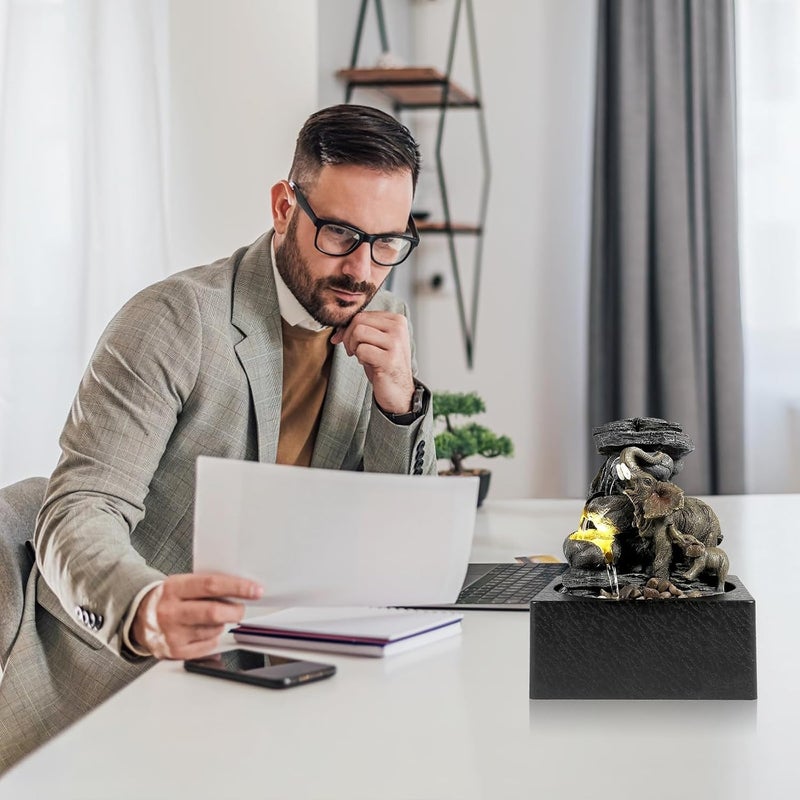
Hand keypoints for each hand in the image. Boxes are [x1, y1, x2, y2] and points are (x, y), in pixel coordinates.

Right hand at [131, 572, 262, 659]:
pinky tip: (204, 631)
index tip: (256, 590)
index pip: (211, 585)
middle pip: (214, 612)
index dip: (237, 587)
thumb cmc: (169, 598)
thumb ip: (207, 585)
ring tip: (213, 618)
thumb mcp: (182, 583)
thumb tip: (241, 589)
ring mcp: (172, 634)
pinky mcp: (175, 652)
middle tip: (241, 608)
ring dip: (222, 624)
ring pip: (213, 630)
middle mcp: (171, 611)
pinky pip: (208, 646)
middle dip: (235, 610)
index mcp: (174, 588)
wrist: (139, 618)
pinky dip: (213, 638)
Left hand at [330, 311, 413, 413]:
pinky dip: (360, 358)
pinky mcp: (389, 358)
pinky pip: (361, 350)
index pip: (362, 313)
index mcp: (397, 320)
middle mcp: (398, 328)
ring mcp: (395, 343)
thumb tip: (338, 326)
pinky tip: (369, 363)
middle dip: (348, 336)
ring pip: (358, 332)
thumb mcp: (375, 341)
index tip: (345, 340)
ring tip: (361, 356)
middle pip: (359, 320)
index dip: (348, 327)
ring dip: (354, 346)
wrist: (398, 390)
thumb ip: (361, 328)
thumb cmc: (384, 364)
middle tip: (351, 350)